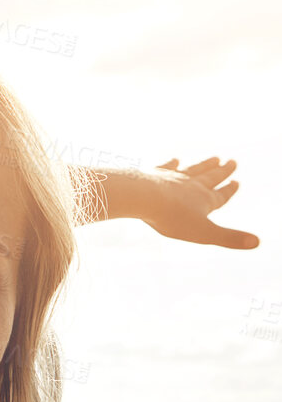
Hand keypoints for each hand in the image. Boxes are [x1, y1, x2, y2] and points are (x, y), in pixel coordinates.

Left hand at [142, 157, 258, 248]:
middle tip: (231, 161)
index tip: (236, 182)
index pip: (221, 195)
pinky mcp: (154, 174)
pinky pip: (166, 167)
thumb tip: (257, 243)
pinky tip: (175, 160)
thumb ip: (229, 238)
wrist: (143, 197)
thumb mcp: (204, 233)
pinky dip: (172, 163)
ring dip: (205, 165)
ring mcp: (173, 178)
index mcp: (204, 199)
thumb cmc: (173, 217)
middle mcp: (192, 185)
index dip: (229, 190)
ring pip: (193, 170)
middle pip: (210, 177)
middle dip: (222, 171)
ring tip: (214, 158)